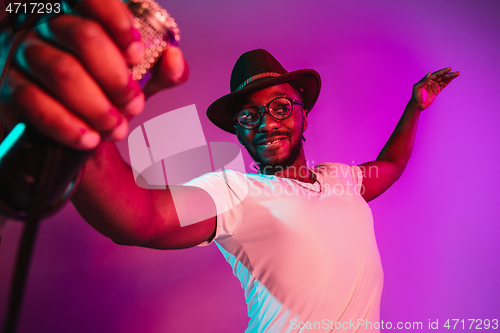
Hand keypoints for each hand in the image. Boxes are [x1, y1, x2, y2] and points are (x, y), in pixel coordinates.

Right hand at [0, 0, 187, 149]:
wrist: (72, 125)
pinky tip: (89, 139)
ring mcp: (24, 55)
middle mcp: (47, 26)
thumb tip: (174, 60)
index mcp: (79, 15)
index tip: (137, 53)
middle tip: (134, 104)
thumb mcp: (137, 79)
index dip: (117, 21)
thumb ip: (160, 70)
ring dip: (97, 105)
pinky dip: (68, 125)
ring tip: (116, 127)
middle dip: (117, 78)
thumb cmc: (103, 92)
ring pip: (62, 71)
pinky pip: (35, 103)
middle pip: (83, 36)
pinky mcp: (10, 88)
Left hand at [411, 67, 459, 110]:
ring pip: (443, 80)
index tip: (449, 69)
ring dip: (450, 77)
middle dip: (449, 74)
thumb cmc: (415, 96)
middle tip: (457, 73)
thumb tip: (429, 73)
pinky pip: (443, 85)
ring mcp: (434, 86)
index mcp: (427, 80)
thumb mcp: (417, 87)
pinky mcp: (436, 91)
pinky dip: (447, 82)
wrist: (417, 105)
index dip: (443, 71)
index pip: (437, 74)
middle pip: (442, 77)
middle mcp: (431, 82)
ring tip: (457, 74)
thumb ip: (423, 80)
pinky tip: (452, 79)